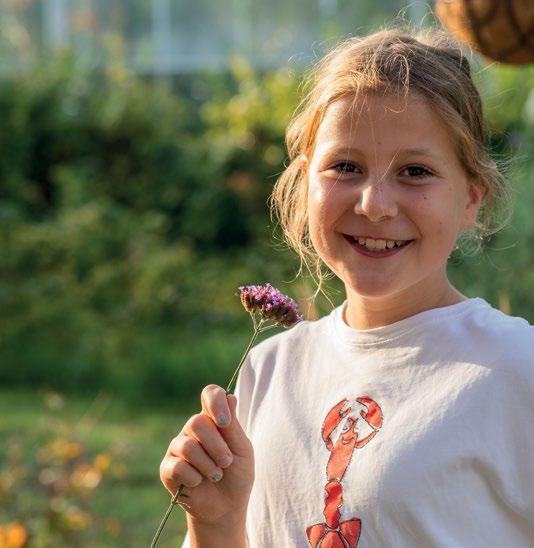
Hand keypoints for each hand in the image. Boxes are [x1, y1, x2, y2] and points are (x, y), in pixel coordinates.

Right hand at [160, 384, 254, 525]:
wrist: (226, 507)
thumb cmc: (237, 474)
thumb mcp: (242, 450)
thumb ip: (233, 426)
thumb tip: (231, 396)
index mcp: (213, 419)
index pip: (209, 394)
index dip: (215, 402)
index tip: (225, 422)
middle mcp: (193, 429)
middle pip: (196, 422)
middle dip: (217, 446)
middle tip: (226, 462)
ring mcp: (178, 447)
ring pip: (188, 446)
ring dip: (208, 465)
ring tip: (216, 475)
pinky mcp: (167, 468)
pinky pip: (178, 467)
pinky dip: (195, 478)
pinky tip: (198, 483)